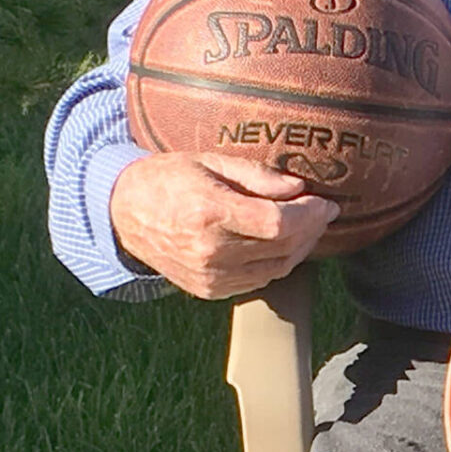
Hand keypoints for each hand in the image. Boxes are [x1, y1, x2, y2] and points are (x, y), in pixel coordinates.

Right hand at [110, 150, 337, 298]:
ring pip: (277, 268)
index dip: (309, 214)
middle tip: (322, 211)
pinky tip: (282, 243)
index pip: (277, 223)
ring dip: (300, 248)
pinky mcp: (209, 290)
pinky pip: (259, 280)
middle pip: (282, 247)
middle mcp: (209, 251)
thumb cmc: (169, 178)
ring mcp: (209, 276)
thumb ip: (257, 175)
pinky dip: (278, 262)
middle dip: (311, 229)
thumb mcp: (210, 161)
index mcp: (209, 212)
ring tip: (307, 226)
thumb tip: (299, 188)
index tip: (326, 202)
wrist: (124, 213)